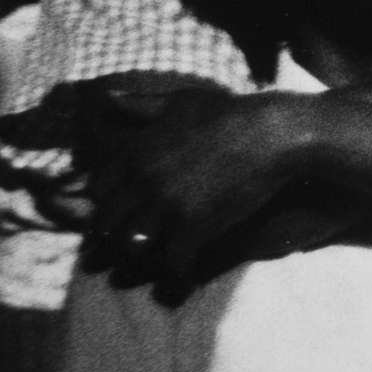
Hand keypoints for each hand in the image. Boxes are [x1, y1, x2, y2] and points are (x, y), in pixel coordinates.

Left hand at [81, 87, 312, 287]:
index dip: (107, 206)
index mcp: (135, 152)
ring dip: (144, 256)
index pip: (98, 191)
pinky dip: (178, 271)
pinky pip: (173, 260)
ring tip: (157, 261)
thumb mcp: (180, 102)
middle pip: (109, 224)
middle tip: (133, 246)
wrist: (273, 134)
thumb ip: (140, 105)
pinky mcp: (194, 225)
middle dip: (117, 237)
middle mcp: (142, 180)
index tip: (121, 214)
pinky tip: (187, 274)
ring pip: (135, 245)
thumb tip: (107, 96)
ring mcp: (167, 205)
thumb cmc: (229, 113)